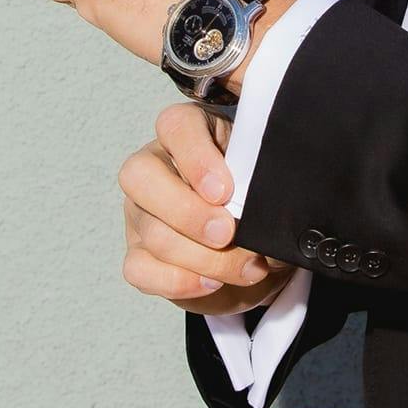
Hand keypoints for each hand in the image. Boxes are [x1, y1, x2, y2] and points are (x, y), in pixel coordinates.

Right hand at [120, 102, 294, 313]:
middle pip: (141, 175)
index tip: (226, 191)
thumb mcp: (269, 186)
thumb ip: (263, 185)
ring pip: (151, 230)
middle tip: (227, 233)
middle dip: (187, 211)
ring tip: (245, 266)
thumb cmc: (262, 206)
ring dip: (201, 256)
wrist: (261, 255)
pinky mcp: (138, 252)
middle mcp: (159, 167)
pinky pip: (139, 268)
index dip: (196, 157)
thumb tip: (262, 208)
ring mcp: (142, 212)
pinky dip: (178, 280)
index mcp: (193, 134)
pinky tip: (212, 282)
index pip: (176, 125)